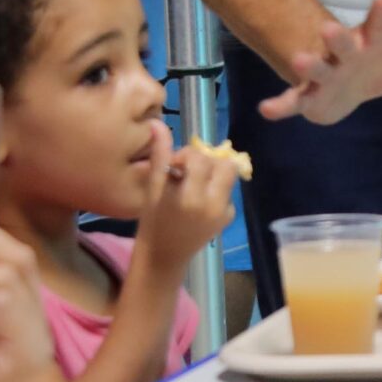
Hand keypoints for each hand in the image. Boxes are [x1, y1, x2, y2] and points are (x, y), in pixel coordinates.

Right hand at [133, 120, 236, 270]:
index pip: (201, 158)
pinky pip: (227, 193)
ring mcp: (224, 213)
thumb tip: (158, 124)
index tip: (174, 166)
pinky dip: (215, 190)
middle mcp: (213, 204)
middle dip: (208, 162)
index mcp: (192, 196)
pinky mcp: (228, 219)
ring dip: (212, 174)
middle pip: (225, 164)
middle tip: (189, 171)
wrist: (163, 257)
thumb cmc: (152, 222)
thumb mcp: (153, 189)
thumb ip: (160, 156)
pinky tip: (198, 200)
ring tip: (192, 184)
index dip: (186, 156)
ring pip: (228, 177)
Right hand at [262, 0, 381, 124]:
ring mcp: (326, 74)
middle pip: (341, 44)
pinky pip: (294, 100)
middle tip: (330, 27)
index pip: (380, 25)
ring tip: (301, 60)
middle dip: (336, 38)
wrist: (350, 88)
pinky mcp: (310, 96)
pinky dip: (281, 105)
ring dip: (308, 64)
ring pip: (316, 68)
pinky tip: (267, 110)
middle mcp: (346, 54)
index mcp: (372, 41)